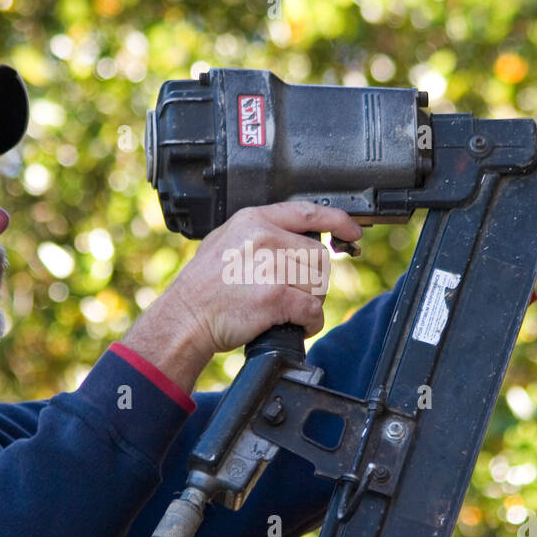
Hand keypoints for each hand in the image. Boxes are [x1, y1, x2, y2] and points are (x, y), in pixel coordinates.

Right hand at [120, 202, 361, 391]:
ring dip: (309, 302)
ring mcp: (269, 265)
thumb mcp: (225, 242)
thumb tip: (295, 239)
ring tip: (286, 310)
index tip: (353, 231)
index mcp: (253, 220)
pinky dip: (309, 323)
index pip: (307, 212)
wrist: (184, 319)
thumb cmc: (202, 289)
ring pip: (318, 283)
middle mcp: (263, 237)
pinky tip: (294, 325)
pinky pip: (312, 310)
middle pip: (318, 255)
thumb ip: (259, 234)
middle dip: (313, 280)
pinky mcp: (275, 296)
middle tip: (292, 295)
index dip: (338, 220)